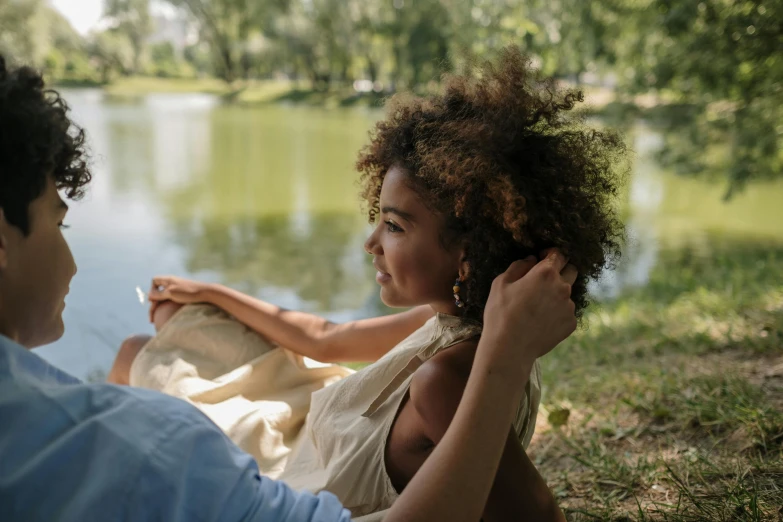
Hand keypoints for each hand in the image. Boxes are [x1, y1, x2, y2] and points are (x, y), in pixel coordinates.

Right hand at [147, 276, 210, 321]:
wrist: (207, 293)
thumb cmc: (189, 292)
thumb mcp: (171, 293)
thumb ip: (159, 294)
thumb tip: (149, 296)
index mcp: (169, 280)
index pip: (154, 281)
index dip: (152, 290)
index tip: (154, 300)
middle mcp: (173, 283)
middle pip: (158, 292)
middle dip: (153, 304)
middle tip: (151, 319)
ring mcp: (178, 289)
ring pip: (164, 298)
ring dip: (159, 307)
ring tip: (156, 320)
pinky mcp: (183, 295)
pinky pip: (171, 300)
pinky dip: (167, 307)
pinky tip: (168, 315)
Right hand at [481, 250, 577, 372]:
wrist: (510, 348)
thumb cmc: (501, 313)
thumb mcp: (500, 283)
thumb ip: (518, 266)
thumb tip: (531, 260)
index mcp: (545, 273)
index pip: (559, 253)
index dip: (550, 253)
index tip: (541, 258)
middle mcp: (562, 287)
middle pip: (571, 270)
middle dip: (560, 270)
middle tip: (543, 281)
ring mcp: (569, 306)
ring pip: (567, 294)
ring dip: (556, 295)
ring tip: (537, 308)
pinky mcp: (571, 324)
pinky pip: (566, 312)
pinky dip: (557, 313)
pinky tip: (540, 321)